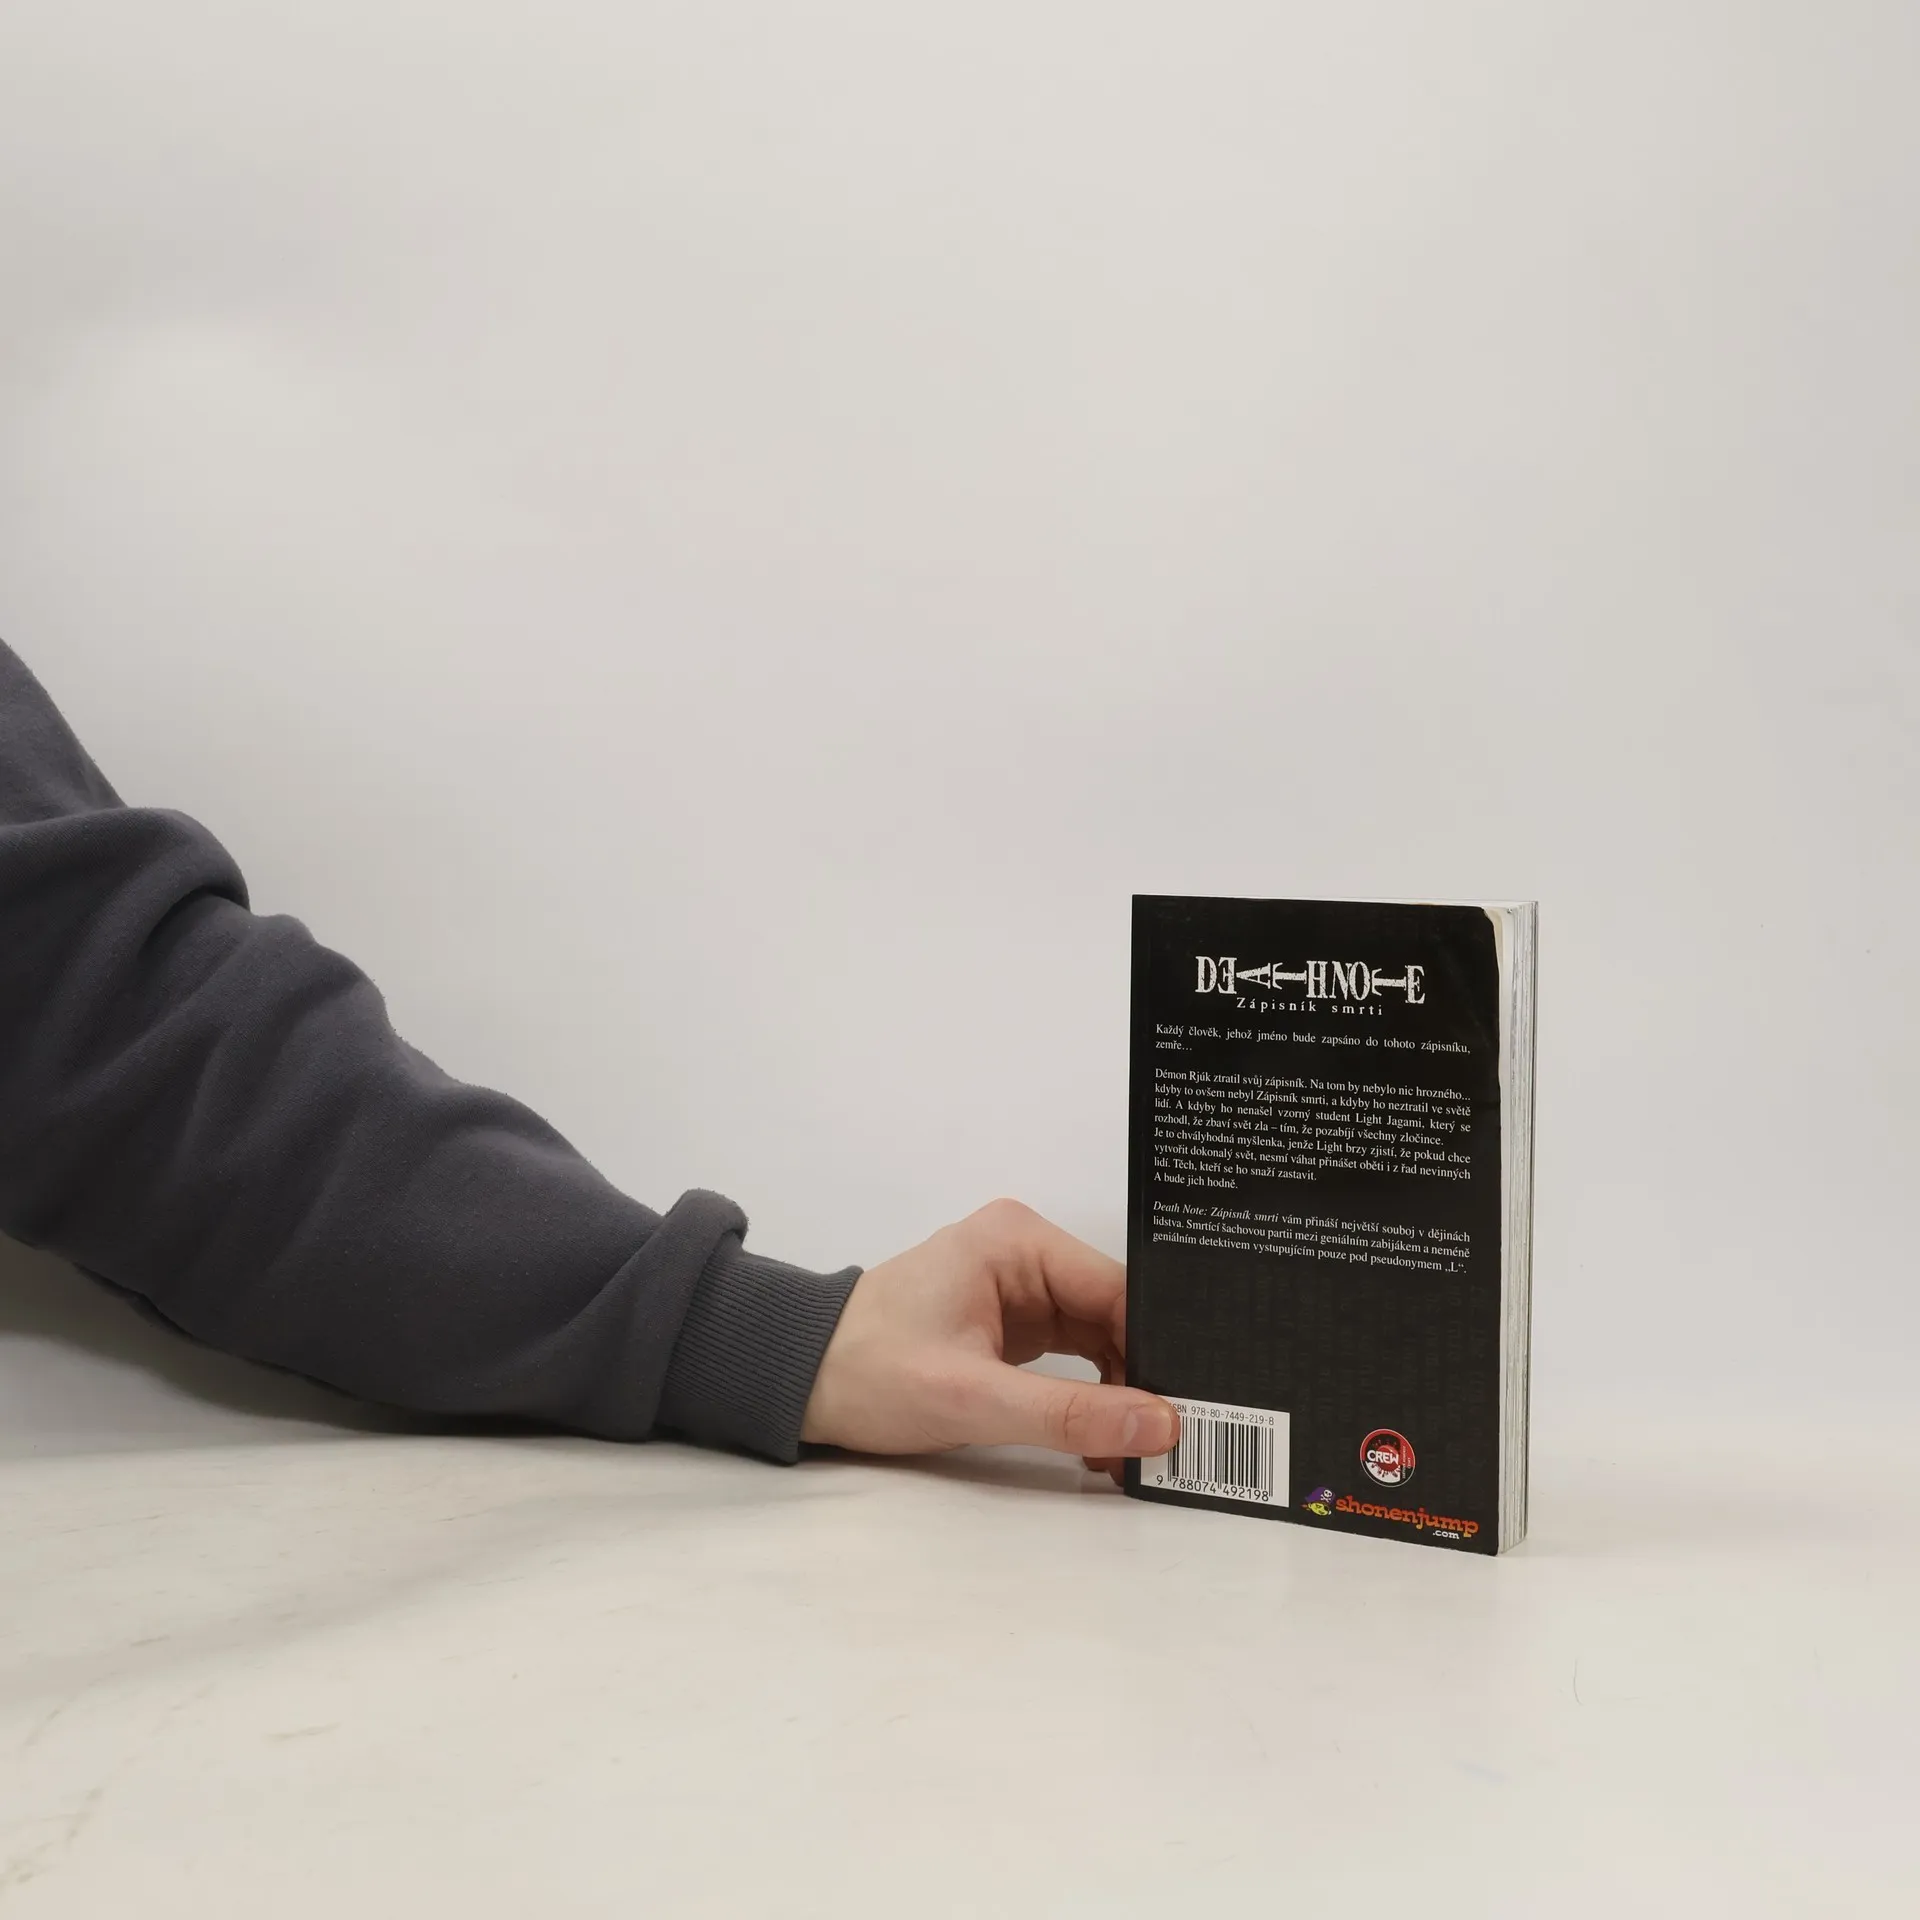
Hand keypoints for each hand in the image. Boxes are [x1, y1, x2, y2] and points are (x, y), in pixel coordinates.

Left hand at [800, 1199, 1178, 1480]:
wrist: (799, 1382)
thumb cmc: (869, 1372)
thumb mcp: (973, 1398)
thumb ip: (1070, 1413)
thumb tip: (1162, 1425)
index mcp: (1017, 1241)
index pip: (1117, 1290)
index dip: (1158, 1348)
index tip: (1194, 1407)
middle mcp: (1026, 1253)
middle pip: (1116, 1315)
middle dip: (1142, 1378)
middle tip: (1170, 1445)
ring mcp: (1021, 1288)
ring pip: (1102, 1340)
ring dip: (1118, 1395)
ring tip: (1133, 1455)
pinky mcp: (1014, 1324)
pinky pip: (1076, 1356)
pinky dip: (1091, 1397)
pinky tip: (1101, 1442)